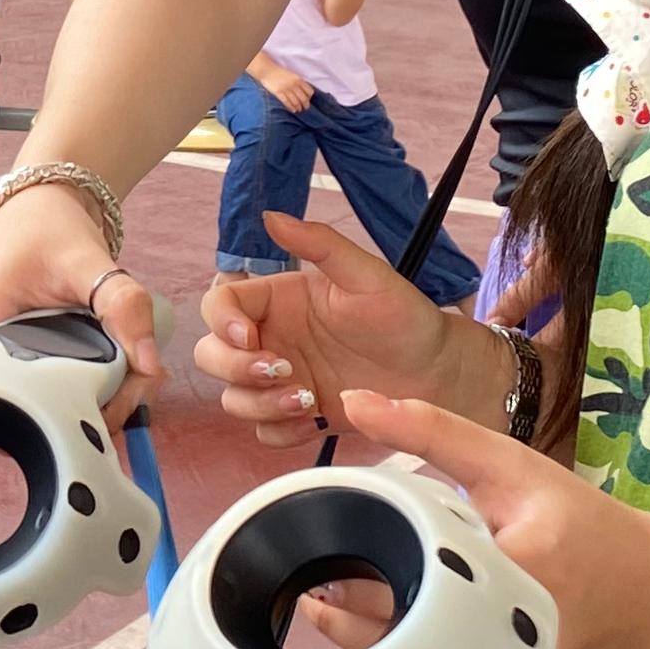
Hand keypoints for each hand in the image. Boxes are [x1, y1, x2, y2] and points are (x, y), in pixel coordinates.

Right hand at [0, 178, 159, 403]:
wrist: (41, 209)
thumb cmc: (45, 227)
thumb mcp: (84, 259)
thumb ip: (120, 303)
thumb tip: (149, 364)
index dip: (50, 418)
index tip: (99, 415)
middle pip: (28, 409)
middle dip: (86, 412)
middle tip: (133, 398)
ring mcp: (2, 359)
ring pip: (47, 401)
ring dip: (95, 400)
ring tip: (136, 386)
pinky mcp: (27, 359)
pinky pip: (59, 385)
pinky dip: (94, 385)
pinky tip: (124, 377)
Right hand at [192, 212, 485, 451]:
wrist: (438, 374)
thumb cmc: (405, 318)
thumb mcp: (367, 275)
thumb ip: (320, 244)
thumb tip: (270, 216)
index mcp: (278, 300)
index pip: (219, 305)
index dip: (221, 322)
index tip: (249, 338)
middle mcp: (272, 339)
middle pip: (211, 355)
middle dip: (236, 368)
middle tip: (283, 370)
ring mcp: (281, 380)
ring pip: (232, 398)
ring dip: (259, 403)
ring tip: (307, 399)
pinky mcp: (297, 417)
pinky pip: (262, 432)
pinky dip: (279, 430)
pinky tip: (314, 419)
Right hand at [251, 57, 312, 113]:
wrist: (267, 71)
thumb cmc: (280, 73)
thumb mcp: (292, 75)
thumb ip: (298, 82)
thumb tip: (304, 92)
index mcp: (298, 79)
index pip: (309, 91)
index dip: (309, 97)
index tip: (308, 99)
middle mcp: (294, 85)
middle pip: (304, 98)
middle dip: (306, 105)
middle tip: (305, 108)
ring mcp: (286, 89)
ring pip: (296, 102)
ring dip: (298, 107)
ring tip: (298, 109)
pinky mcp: (279, 93)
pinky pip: (287, 102)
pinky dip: (291, 107)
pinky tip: (293, 110)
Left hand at [329, 386, 635, 648]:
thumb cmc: (581, 524)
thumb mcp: (512, 466)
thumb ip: (432, 432)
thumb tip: (353, 400)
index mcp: (514, 579)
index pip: (411, 579)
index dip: (356, 572)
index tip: (314, 551)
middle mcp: (510, 645)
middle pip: (404, 634)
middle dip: (348, 611)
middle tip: (310, 577)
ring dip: (368, 638)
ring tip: (331, 596)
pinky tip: (380, 623)